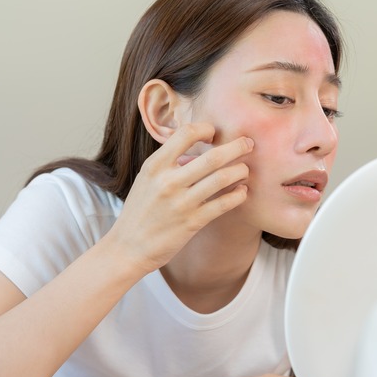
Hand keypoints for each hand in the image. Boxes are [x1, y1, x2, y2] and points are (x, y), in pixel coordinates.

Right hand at [106, 122, 252, 272]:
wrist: (128, 247)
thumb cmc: (140, 210)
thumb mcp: (146, 179)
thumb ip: (168, 162)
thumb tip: (197, 147)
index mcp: (154, 166)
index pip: (186, 134)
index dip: (206, 129)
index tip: (214, 133)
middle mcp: (168, 182)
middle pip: (212, 157)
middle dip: (236, 146)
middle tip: (248, 143)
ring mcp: (181, 203)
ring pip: (221, 179)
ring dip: (240, 171)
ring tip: (245, 169)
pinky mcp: (192, 223)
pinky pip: (223, 204)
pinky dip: (238, 195)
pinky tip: (242, 191)